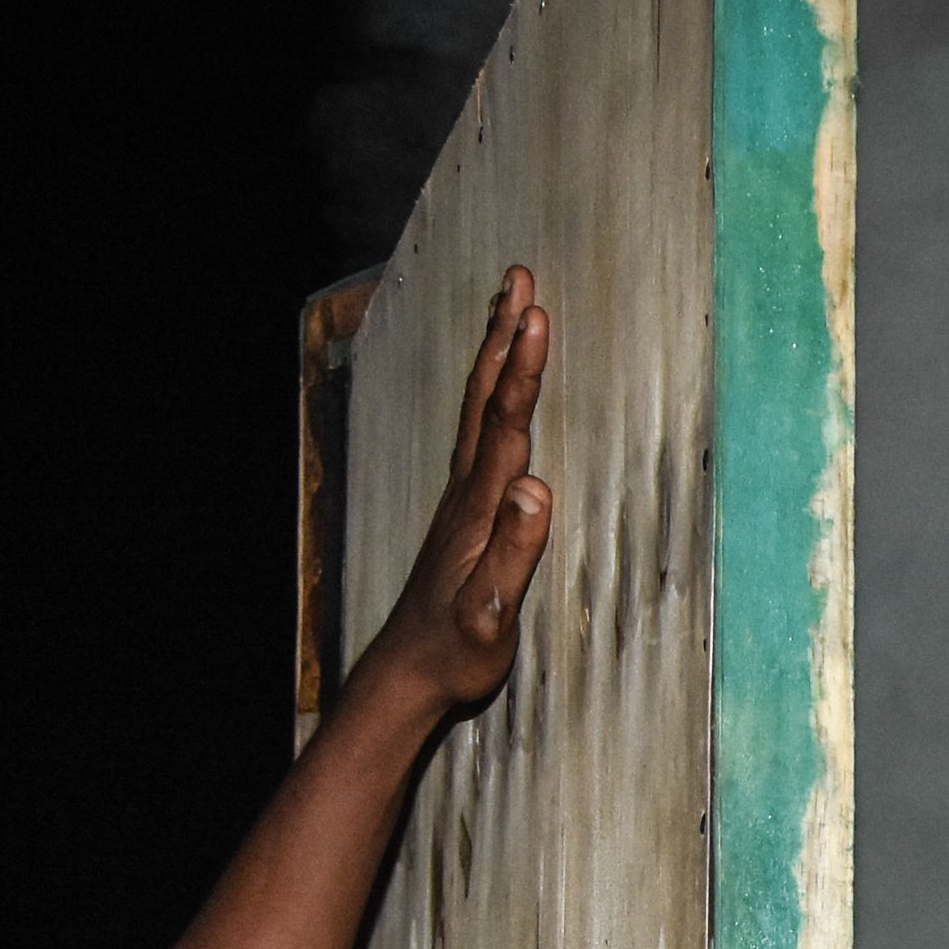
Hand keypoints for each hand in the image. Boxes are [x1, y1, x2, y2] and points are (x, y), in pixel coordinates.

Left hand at [355, 265, 555, 714]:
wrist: (409, 671)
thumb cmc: (456, 650)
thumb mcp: (490, 614)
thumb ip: (513, 551)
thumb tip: (537, 487)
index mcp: (478, 508)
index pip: (505, 425)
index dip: (523, 370)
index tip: (539, 315)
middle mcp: (465, 491)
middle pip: (484, 399)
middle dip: (505, 336)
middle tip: (520, 278)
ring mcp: (461, 498)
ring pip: (477, 409)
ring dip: (495, 354)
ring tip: (510, 307)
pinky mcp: (464, 511)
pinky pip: (478, 431)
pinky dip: (491, 393)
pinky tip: (498, 388)